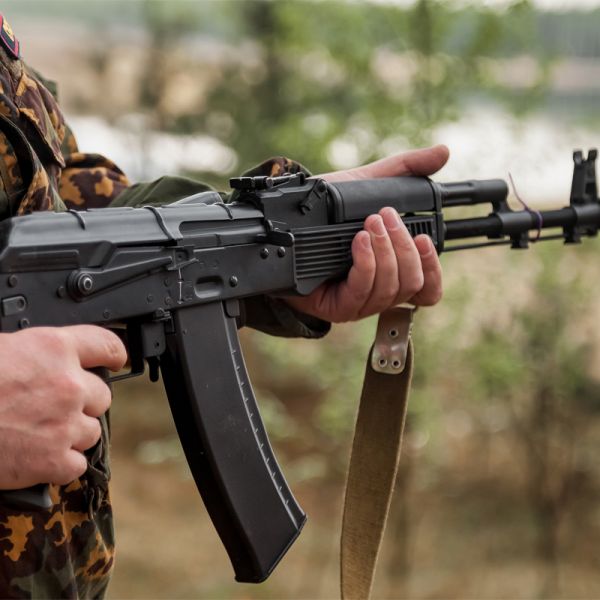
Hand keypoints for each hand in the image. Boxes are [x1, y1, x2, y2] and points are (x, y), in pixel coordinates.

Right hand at [0, 325, 126, 489]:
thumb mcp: (4, 350)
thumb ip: (37, 355)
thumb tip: (49, 362)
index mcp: (54, 349)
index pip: (106, 345)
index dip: (113, 355)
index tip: (115, 361)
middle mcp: (68, 384)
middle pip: (102, 395)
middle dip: (83, 402)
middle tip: (55, 408)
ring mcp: (65, 423)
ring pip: (93, 431)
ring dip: (73, 434)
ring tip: (41, 434)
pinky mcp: (54, 460)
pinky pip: (77, 464)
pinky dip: (61, 465)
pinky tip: (39, 458)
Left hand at [285, 145, 448, 321]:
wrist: (288, 223)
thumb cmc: (329, 211)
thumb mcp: (369, 185)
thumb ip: (406, 170)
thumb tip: (442, 152)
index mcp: (394, 270)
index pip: (428, 289)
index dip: (433, 268)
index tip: (425, 237)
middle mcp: (381, 291)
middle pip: (412, 284)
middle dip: (403, 247)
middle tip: (385, 217)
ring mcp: (361, 302)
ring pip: (390, 289)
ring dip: (385, 253)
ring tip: (370, 224)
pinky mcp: (339, 307)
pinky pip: (362, 291)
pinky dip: (366, 263)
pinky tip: (358, 242)